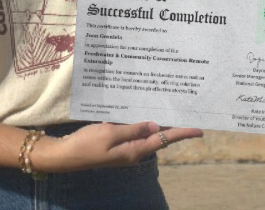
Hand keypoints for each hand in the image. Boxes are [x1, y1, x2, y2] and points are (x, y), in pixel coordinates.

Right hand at [32, 121, 201, 172]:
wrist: (66, 155)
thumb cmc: (87, 144)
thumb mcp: (110, 133)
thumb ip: (133, 128)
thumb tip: (155, 126)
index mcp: (135, 150)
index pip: (164, 140)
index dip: (182, 133)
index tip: (199, 129)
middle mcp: (133, 150)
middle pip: (158, 136)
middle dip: (172, 125)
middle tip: (185, 111)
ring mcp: (124, 148)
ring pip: (145, 132)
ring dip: (156, 122)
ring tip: (168, 108)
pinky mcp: (115, 143)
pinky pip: (132, 131)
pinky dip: (139, 121)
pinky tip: (140, 110)